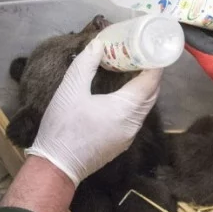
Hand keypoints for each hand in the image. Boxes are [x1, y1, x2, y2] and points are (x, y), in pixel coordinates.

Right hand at [25, 39, 161, 185]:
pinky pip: (136, 118)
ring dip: (143, 90)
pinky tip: (123, 95)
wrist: (57, 166)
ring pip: (144, 108)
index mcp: (126, 108)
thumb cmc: (63, 127)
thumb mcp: (70, 90)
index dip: (155, 65)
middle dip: (150, 76)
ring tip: (134, 72)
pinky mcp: (122, 143)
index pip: (150, 82)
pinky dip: (135, 103)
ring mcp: (130, 135)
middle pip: (151, 95)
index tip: (153, 51)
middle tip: (142, 58)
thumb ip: (85, 64)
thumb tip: (98, 45)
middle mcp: (134, 122)